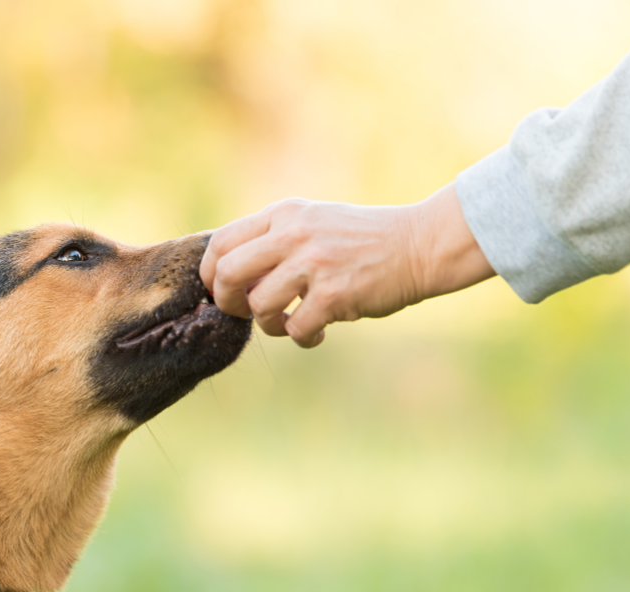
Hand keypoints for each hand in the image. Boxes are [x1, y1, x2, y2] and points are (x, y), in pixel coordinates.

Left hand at [199, 184, 495, 347]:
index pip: (221, 242)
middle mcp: (294, 234)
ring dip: (269, 325)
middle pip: (226, 274)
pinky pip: (296, 329)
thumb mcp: (313, 222)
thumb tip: (226, 276)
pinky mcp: (335, 294)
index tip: (220, 292)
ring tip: (290, 322)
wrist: (419, 244)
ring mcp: (314, 263)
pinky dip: (303, 338)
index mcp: (284, 214)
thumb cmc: (362, 241)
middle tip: (245, 313)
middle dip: (227, 302)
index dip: (210, 275)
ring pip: (259, 306)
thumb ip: (274, 240)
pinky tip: (319, 333)